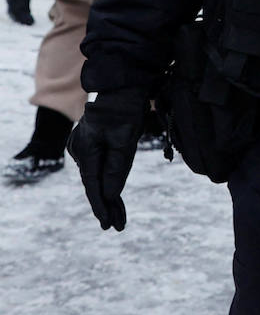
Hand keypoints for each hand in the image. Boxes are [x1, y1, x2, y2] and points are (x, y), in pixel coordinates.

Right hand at [67, 88, 146, 230]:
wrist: (120, 87)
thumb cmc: (124, 110)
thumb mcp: (125, 139)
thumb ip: (117, 168)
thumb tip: (110, 196)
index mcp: (85, 150)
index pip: (93, 185)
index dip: (101, 206)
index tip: (108, 224)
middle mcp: (81, 151)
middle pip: (95, 184)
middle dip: (107, 206)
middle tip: (116, 227)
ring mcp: (85, 147)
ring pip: (98, 177)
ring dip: (109, 196)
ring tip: (118, 219)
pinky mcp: (93, 145)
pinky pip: (101, 167)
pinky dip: (109, 181)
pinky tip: (113, 197)